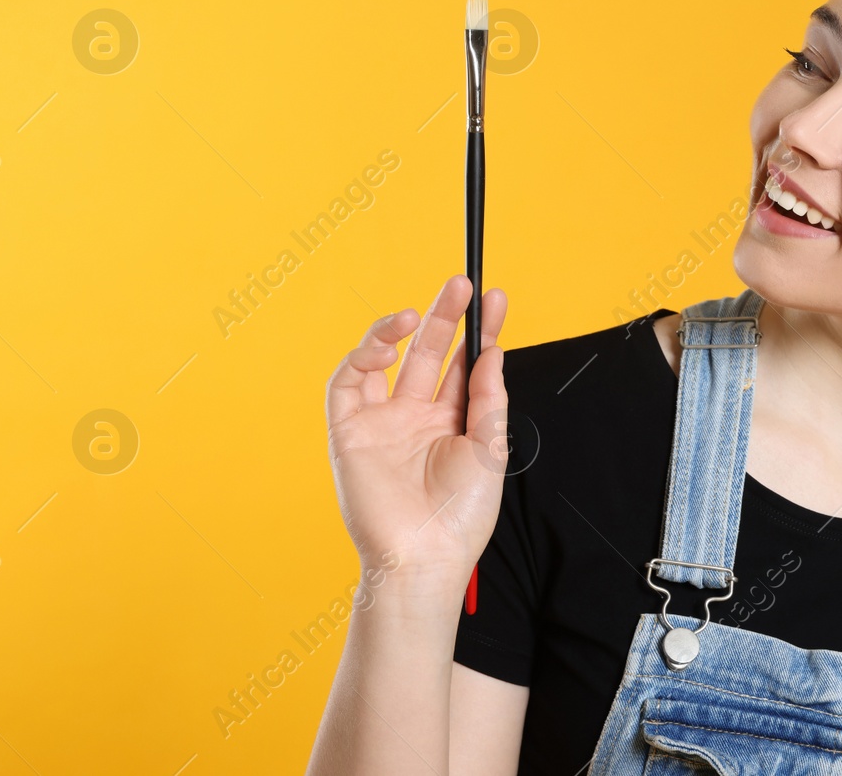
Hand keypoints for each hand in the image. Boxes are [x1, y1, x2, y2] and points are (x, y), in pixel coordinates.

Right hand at [324, 275, 508, 593]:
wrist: (424, 558)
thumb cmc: (461, 516)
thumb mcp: (488, 447)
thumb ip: (487, 396)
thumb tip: (493, 349)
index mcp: (451, 424)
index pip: (463, 364)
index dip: (478, 331)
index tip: (495, 299)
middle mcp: (414, 418)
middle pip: (428, 353)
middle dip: (445, 317)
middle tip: (462, 283)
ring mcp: (381, 423)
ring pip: (383, 361)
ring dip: (398, 329)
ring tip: (419, 310)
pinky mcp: (348, 432)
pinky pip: (346, 384)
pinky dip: (363, 357)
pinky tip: (389, 346)